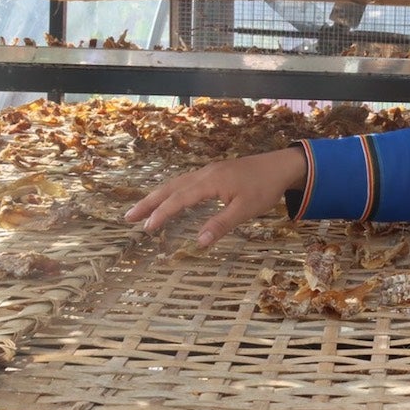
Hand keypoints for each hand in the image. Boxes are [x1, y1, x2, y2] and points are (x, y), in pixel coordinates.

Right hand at [125, 147, 306, 246]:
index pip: (179, 199)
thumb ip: (221, 225)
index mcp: (211, 182)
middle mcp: (205, 173)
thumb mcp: (245, 209)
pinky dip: (172, 191)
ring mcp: (209, 171)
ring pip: (177, 183)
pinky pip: (186, 181)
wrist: (281, 165)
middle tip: (128, 217)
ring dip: (158, 196)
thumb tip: (198, 243)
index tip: (146, 227)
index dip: (162, 213)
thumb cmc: (265, 188)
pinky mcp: (215, 172)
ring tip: (141, 210)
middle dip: (149, 202)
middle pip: (171, 188)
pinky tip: (169, 198)